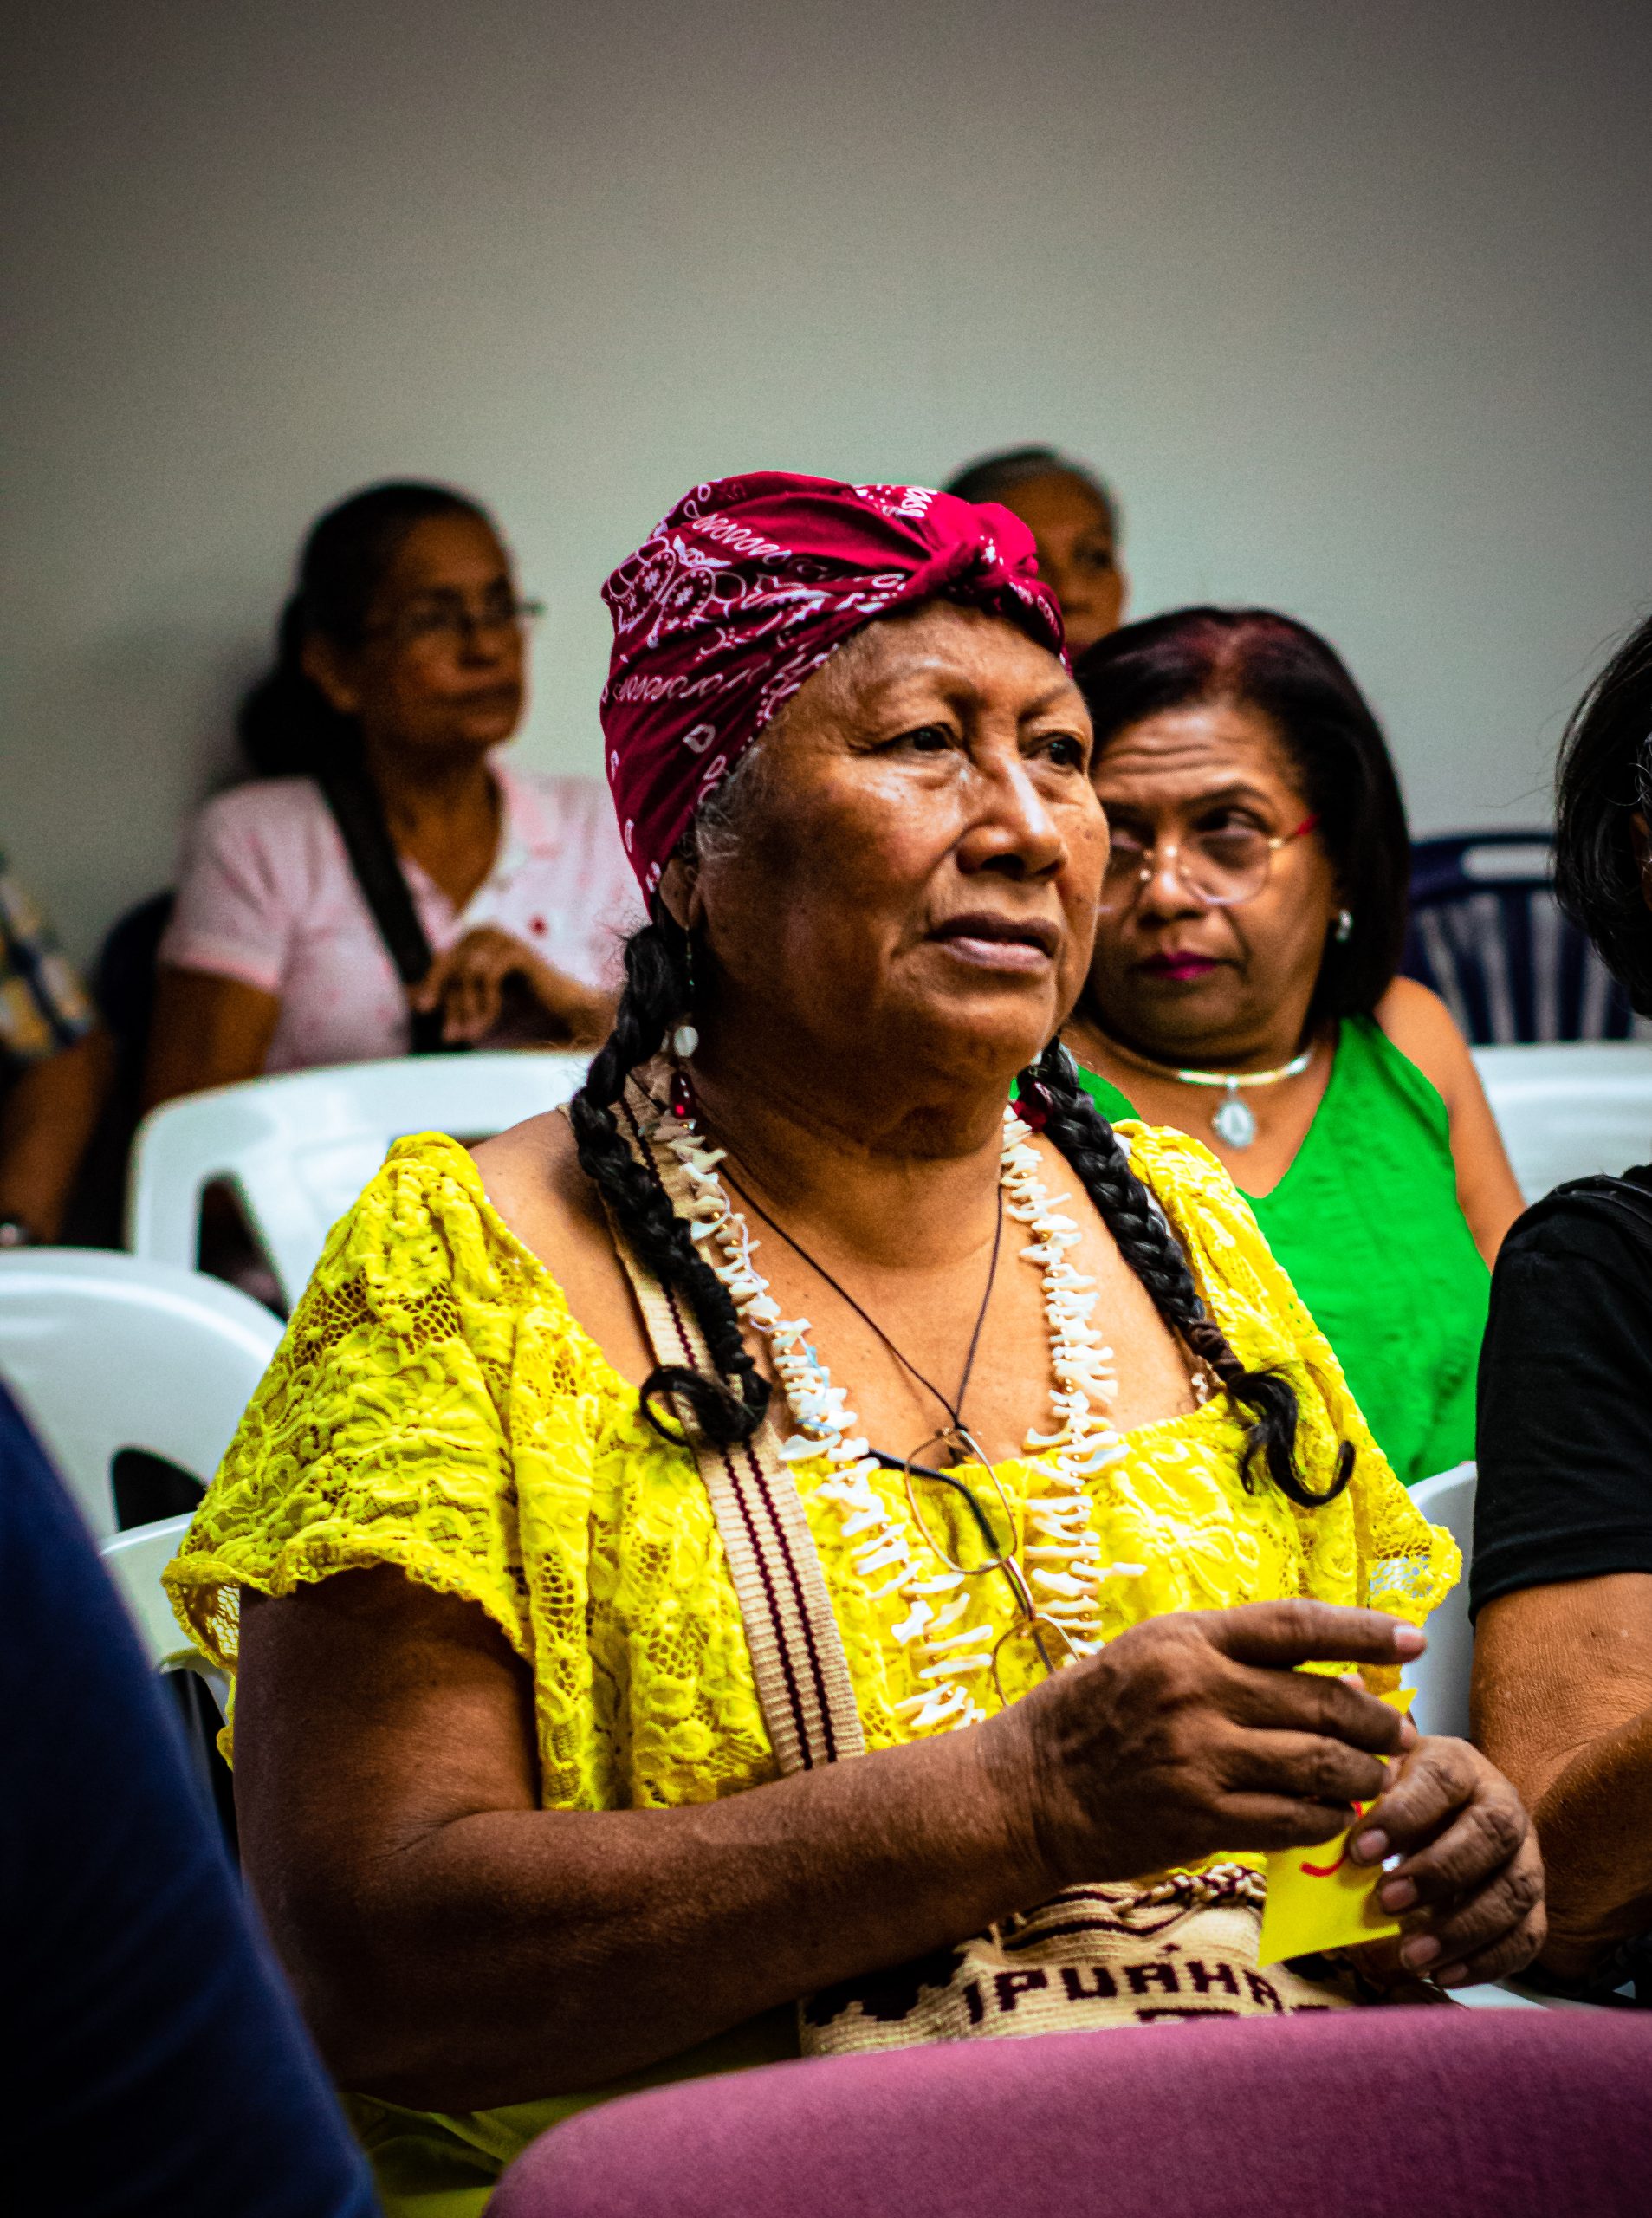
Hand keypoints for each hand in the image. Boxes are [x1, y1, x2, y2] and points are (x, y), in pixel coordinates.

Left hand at [410, 928, 612, 1047]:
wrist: (568, 1010)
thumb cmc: (524, 1005)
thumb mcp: (477, 1000)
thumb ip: (448, 995)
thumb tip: (407, 996)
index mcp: (475, 938)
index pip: (442, 960)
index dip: (431, 985)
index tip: (424, 1010)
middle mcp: (487, 931)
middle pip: (451, 966)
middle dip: (450, 1004)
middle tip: (450, 1036)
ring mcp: (503, 939)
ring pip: (465, 973)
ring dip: (466, 1008)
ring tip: (471, 1035)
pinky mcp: (517, 952)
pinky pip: (486, 976)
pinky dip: (484, 1004)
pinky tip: (486, 1024)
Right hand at [980, 1600, 1423, 1890]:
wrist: (1028, 1788)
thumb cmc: (1090, 1717)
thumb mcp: (1150, 1657)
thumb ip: (1227, 1658)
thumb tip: (1325, 1670)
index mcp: (1188, 1638)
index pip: (1297, 1624)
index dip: (1363, 1630)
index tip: (1413, 1640)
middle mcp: (1197, 1687)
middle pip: (1322, 1699)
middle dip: (1376, 1721)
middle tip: (1400, 1733)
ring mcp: (1199, 1753)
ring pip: (1319, 1763)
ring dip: (1362, 1776)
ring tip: (1375, 1781)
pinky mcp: (1199, 1815)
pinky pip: (1292, 1820)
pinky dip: (1325, 1821)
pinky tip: (1333, 1821)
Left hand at [1348, 1736, 1545, 1985]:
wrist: (1447, 1812)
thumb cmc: (1401, 1799)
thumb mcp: (1377, 1784)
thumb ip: (1357, 1799)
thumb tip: (1321, 1826)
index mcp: (1459, 1765)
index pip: (1440, 1780)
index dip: (1403, 1814)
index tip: (1360, 1850)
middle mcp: (1503, 1805)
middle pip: (1492, 1832)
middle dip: (1438, 1872)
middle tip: (1385, 1902)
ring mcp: (1526, 1856)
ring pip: (1514, 1890)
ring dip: (1462, 1928)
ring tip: (1411, 1955)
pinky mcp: (1534, 1905)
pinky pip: (1526, 1936)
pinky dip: (1487, 1961)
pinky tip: (1444, 1975)